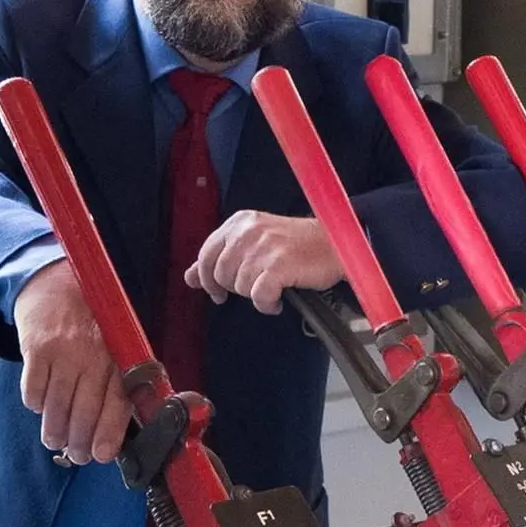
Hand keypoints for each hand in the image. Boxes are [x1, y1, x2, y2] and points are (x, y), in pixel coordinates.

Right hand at [13, 259, 128, 464]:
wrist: (55, 284)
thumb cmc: (91, 323)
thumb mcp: (115, 344)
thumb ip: (120, 380)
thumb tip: (119, 427)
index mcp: (118, 357)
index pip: (117, 404)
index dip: (108, 435)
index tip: (101, 455)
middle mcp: (93, 355)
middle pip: (84, 412)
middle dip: (79, 442)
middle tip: (76, 454)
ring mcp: (63, 352)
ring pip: (57, 407)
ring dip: (55, 432)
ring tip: (55, 440)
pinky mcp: (36, 349)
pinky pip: (33, 392)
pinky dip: (36, 405)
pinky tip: (41, 406)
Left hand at [187, 210, 342, 312]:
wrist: (336, 243)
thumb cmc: (298, 246)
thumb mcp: (254, 243)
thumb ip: (221, 258)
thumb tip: (189, 277)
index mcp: (240, 222)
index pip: (206, 254)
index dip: (208, 278)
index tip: (218, 292)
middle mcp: (248, 231)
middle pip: (220, 274)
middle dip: (236, 288)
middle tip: (256, 287)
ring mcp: (264, 247)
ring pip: (240, 287)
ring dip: (256, 295)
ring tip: (273, 289)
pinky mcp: (279, 265)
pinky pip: (259, 296)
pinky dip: (267, 304)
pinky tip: (277, 300)